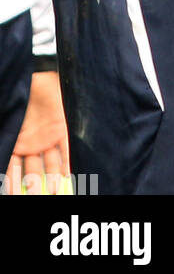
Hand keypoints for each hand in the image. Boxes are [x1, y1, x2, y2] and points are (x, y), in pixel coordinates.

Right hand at [6, 71, 68, 194]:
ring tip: (51, 193)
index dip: (12, 183)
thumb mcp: (5, 117)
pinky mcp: (61, 127)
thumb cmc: (16, 95)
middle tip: (36, 198)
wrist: (31, 74)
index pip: (12, 169)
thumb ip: (3, 132)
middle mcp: (30, 143)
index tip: (13, 196)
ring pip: (49, 164)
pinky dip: (67, 162)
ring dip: (51, 179)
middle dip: (33, 187)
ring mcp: (46, 136)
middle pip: (31, 171)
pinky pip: (65, 148)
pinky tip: (67, 176)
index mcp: (14, 142)